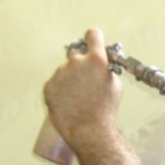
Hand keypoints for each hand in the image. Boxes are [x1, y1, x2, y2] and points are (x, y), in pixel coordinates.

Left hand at [42, 28, 122, 147]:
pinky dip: (60, 90)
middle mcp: (76, 62)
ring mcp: (60, 73)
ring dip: (70, 79)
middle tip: (84, 78)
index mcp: (96, 60)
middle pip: (76, 53)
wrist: (88, 129)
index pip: (93, 35)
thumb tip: (101, 63)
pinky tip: (68, 102)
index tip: (93, 39)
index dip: (94, 37)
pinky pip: (55, 83)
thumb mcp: (115, 84)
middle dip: (80, 62)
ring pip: (65, 71)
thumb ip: (106, 68)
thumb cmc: (104, 109)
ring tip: (77, 97)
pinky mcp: (49, 85)